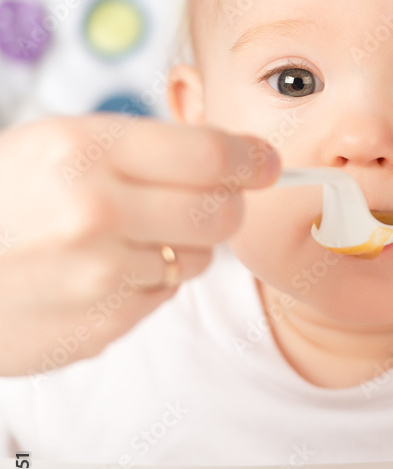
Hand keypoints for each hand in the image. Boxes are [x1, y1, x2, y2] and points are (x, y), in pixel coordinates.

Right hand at [0, 114, 280, 375]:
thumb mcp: (51, 144)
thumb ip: (138, 148)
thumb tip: (230, 155)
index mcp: (83, 149)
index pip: (208, 152)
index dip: (249, 158)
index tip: (265, 162)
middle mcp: (96, 211)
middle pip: (221, 211)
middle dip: (227, 205)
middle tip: (211, 199)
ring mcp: (99, 275)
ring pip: (197, 258)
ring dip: (181, 246)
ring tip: (123, 237)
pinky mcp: (101, 324)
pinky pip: (162, 296)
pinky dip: (147, 282)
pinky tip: (99, 272)